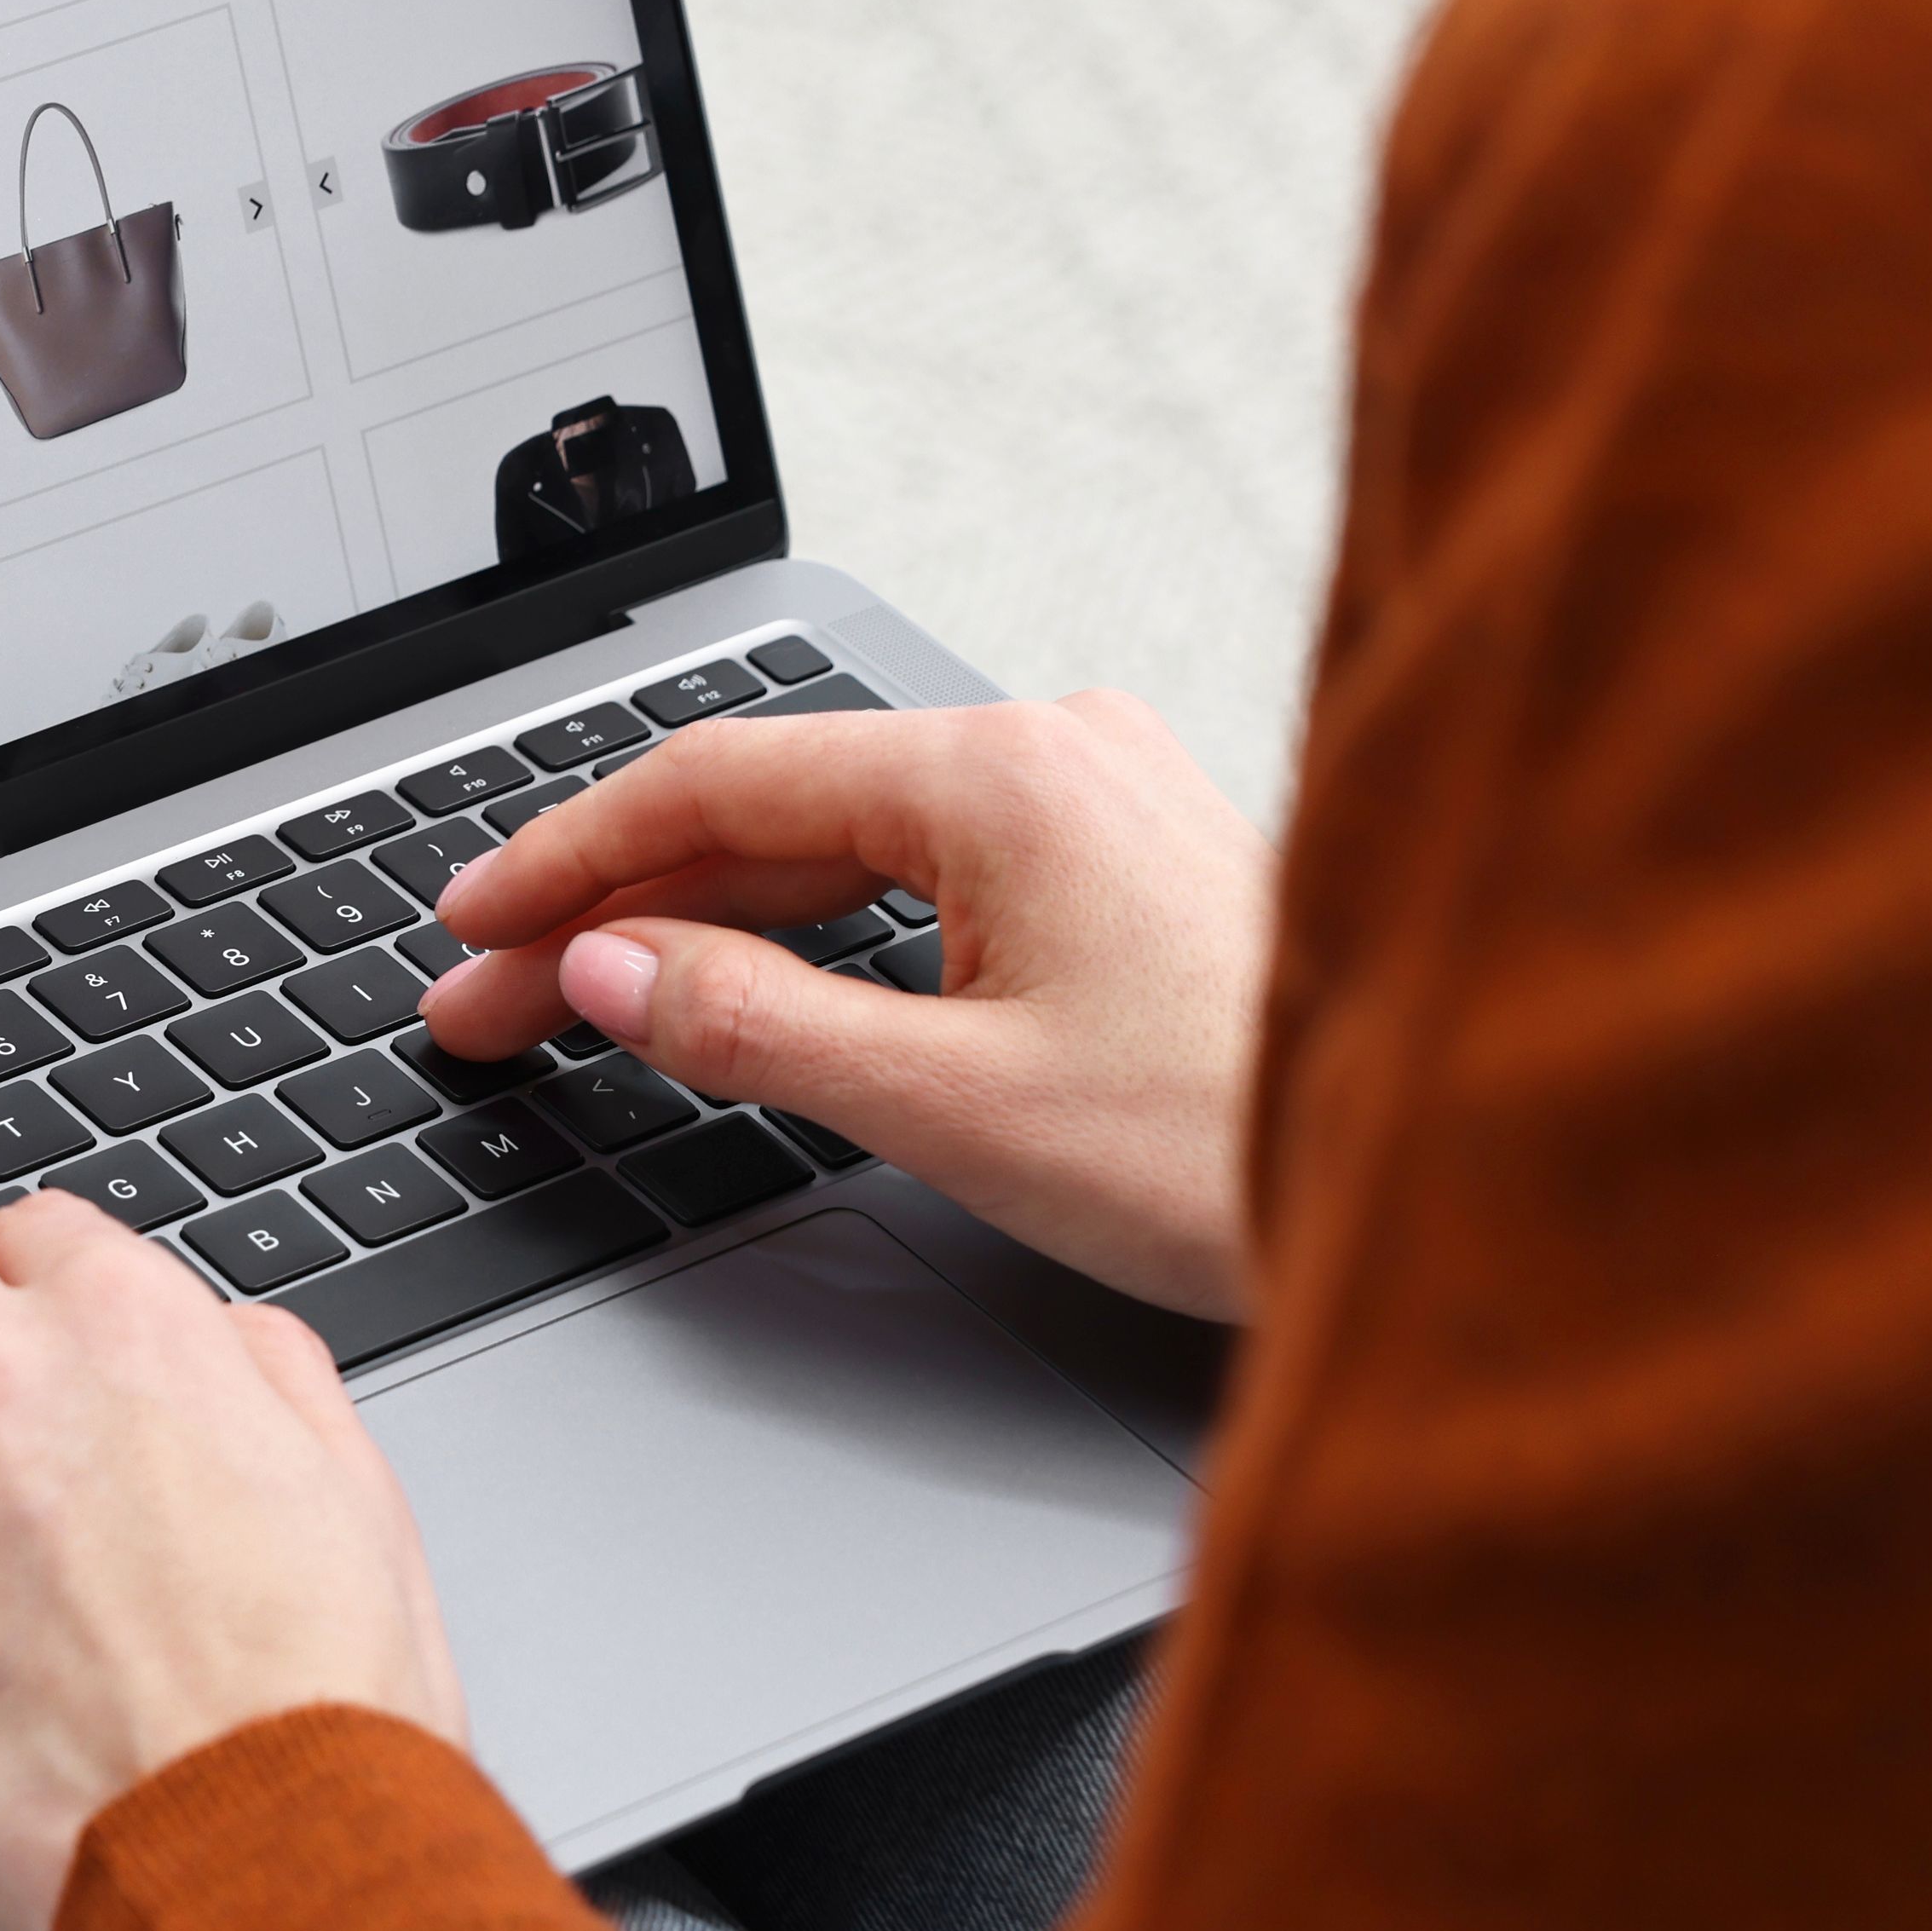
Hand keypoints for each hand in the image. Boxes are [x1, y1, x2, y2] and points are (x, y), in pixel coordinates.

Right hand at [423, 692, 1273, 1318]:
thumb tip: (614, 974)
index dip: (566, 859)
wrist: (1465, 1176)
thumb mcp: (959, 1107)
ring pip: (847, 845)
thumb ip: (759, 1026)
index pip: (717, 782)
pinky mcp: (1131, 870)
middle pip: (771, 810)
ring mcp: (1100, 803)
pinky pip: (927, 876)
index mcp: (1004, 774)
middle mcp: (1056, 754)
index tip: (466, 927)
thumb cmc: (1252, 1148)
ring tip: (589, 1001)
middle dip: (615, 910)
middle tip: (484, 1004)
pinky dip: (818, 931)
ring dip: (710, 922)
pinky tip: (755, 983)